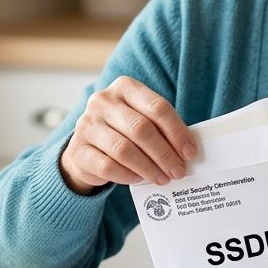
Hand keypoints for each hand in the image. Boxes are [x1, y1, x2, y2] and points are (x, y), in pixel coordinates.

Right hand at [59, 76, 196, 195]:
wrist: (87, 147)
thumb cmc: (124, 131)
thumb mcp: (142, 120)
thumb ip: (162, 129)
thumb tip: (188, 151)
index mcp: (125, 87)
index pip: (157, 107)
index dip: (177, 131)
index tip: (190, 153)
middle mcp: (102, 101)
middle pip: (141, 128)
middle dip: (164, 153)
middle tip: (179, 171)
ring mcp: (87, 124)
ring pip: (124, 149)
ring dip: (148, 168)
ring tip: (163, 179)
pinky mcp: (78, 150)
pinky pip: (108, 166)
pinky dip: (128, 175)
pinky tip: (139, 180)